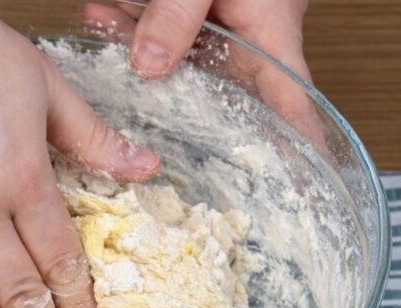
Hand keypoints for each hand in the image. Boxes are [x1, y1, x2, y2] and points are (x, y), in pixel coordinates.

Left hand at [82, 1, 321, 143]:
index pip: (292, 107)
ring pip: (175, 58)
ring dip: (137, 51)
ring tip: (104, 24)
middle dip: (179, 108)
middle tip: (144, 134)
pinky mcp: (183, 7)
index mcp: (270, 32)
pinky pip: (154, 27)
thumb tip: (150, 66)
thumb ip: (179, 14)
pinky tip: (100, 10)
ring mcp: (214, 21)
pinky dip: (125, 22)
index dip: (297, 154)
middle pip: (219, 92)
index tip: (300, 196)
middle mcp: (244, 35)